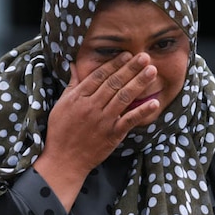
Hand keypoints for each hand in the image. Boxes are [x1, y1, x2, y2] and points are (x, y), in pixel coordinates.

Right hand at [33, 51, 159, 208]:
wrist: (64, 160)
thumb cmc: (60, 132)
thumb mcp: (61, 105)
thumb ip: (71, 85)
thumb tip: (73, 65)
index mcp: (79, 97)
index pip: (99, 76)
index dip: (114, 64)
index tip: (126, 54)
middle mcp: (92, 106)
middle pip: (114, 83)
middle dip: (131, 68)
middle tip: (145, 56)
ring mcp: (103, 120)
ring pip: (124, 97)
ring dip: (139, 83)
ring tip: (152, 71)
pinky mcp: (113, 135)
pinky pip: (130, 120)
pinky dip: (142, 111)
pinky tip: (154, 102)